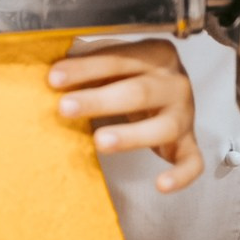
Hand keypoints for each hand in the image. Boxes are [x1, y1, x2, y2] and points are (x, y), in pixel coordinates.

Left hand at [50, 39, 201, 191]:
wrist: (168, 89)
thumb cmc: (132, 74)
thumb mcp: (111, 60)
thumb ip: (85, 60)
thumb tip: (47, 65)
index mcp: (156, 54)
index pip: (118, 58)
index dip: (85, 68)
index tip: (54, 78)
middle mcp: (174, 83)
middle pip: (138, 92)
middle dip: (99, 100)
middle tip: (66, 108)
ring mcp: (184, 115)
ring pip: (162, 127)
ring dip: (131, 135)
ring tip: (100, 141)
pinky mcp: (188, 144)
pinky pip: (192, 162)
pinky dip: (180, 175)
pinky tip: (161, 184)